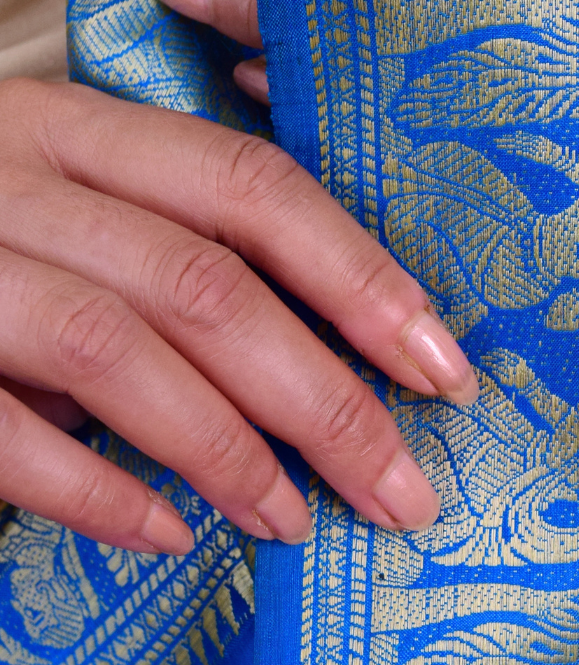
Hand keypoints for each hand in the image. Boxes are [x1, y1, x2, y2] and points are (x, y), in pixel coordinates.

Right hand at [0, 73, 476, 553]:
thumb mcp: (53, 202)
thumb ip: (159, 248)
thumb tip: (331, 355)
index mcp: (69, 126)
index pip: (252, 188)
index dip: (362, 278)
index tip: (448, 370)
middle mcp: (8, 175)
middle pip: (207, 283)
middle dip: (326, 398)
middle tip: (404, 494)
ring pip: (116, 348)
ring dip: (225, 450)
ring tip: (293, 522)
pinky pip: (0, 428)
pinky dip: (91, 489)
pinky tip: (162, 537)